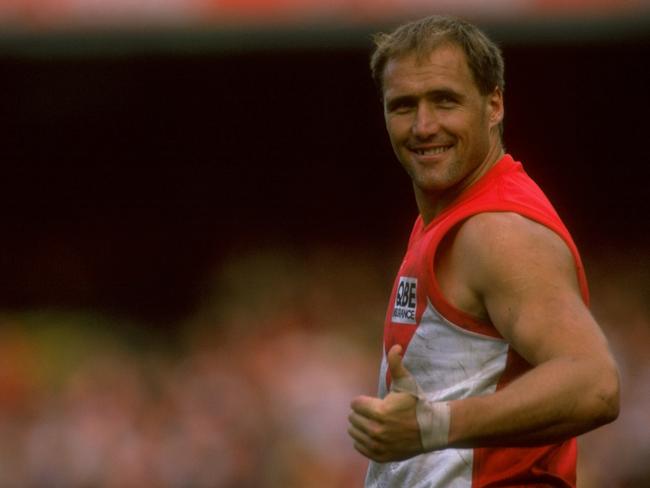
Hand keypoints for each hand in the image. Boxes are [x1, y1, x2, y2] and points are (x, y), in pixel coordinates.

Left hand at [347, 345, 422, 461]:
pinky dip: (362, 440)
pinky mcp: (380, 456)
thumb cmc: (417, 404)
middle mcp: (376, 430)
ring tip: (372, 422)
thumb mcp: (406, 382)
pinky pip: (360, 447)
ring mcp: (378, 445)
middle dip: (361, 413)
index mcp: (379, 411)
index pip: (355, 404)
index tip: (373, 401)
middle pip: (353, 419)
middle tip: (373, 412)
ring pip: (354, 433)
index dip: (363, 401)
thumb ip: (396, 364)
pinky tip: (371, 434)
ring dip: (360, 426)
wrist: (432, 429)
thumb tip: (395, 346)